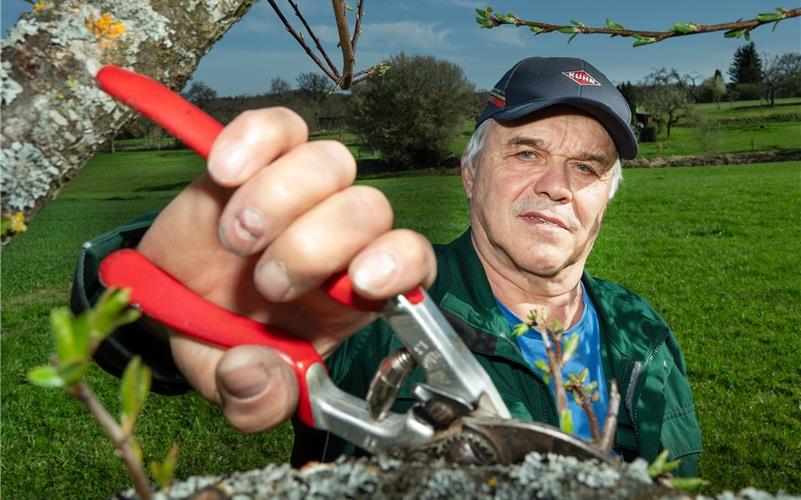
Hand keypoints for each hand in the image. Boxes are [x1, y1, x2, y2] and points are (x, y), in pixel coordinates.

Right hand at [136, 108, 435, 432]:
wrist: (171, 296)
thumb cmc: (222, 339)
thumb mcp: (236, 384)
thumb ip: (255, 402)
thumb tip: (252, 377)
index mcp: (353, 292)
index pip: (411, 260)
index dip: (399, 263)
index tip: (362, 283)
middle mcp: (340, 236)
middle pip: (369, 209)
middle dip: (315, 247)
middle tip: (267, 283)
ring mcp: (303, 190)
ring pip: (332, 162)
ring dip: (281, 199)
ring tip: (236, 238)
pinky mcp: (261, 156)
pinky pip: (280, 125)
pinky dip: (254, 141)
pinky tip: (224, 172)